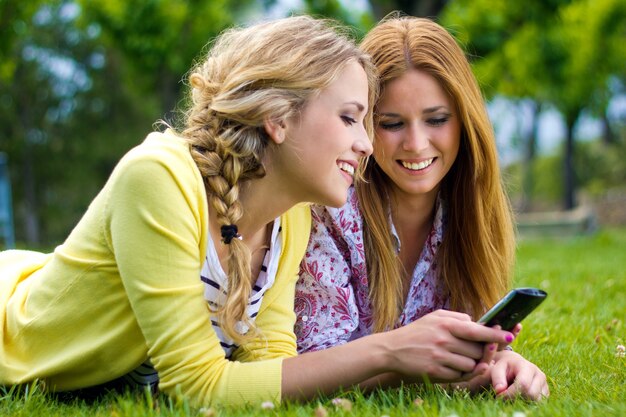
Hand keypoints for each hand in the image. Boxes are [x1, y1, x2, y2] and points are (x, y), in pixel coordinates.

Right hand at [384, 310, 514, 381]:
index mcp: (446, 324)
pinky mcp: (436, 372)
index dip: (496, 334)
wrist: (392, 349)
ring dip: (471, 364)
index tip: (510, 335)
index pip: (477, 330)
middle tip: (478, 350)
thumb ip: (457, 318)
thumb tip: (478, 323)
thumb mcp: (435, 317)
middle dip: (481, 352)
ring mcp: (440, 357)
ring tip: (460, 358)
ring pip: (471, 365)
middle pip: (478, 350)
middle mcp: (444, 340)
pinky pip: (459, 376)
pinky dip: (460, 373)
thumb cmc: (417, 332)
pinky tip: (452, 366)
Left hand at [491, 350, 548, 400]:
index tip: (499, 396)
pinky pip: (539, 403)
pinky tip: (520, 396)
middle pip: (532, 395)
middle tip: (505, 397)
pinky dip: (528, 403)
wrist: (513, 364)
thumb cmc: (504, 367)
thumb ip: (497, 378)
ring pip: (537, 401)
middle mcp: (539, 375)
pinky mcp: (545, 392)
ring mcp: (544, 384)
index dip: (510, 393)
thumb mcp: (496, 368)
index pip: (523, 384)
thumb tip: (500, 390)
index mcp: (527, 367)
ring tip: (513, 395)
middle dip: (517, 398)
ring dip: (523, 401)